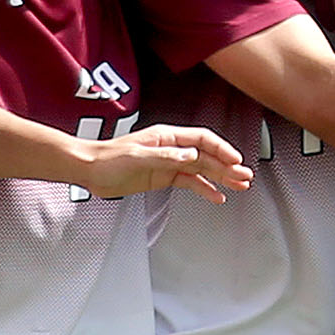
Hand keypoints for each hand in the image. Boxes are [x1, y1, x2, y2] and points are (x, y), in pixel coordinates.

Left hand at [80, 126, 253, 203]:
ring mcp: (169, 164)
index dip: (221, 149)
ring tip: (239, 186)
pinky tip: (217, 197)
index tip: (235, 161)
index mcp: (167, 137)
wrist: (90, 170)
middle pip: (207, 156)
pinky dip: (204, 189)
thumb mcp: (138, 157)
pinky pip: (190, 182)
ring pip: (202, 170)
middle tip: (245, 177)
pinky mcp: (163, 177)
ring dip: (221, 178)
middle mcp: (171, 149)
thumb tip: (193, 155)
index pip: (202, 140)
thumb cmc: (108, 159)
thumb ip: (167, 157)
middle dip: (227, 166)